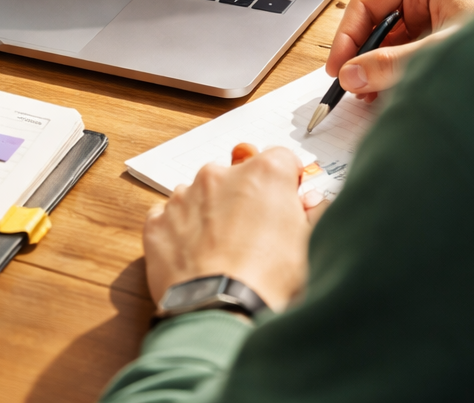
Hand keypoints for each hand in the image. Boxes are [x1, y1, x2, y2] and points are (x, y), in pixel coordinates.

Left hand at [144, 147, 310, 311]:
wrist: (220, 313)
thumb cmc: (269, 281)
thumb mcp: (310, 245)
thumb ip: (315, 213)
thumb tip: (312, 202)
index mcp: (263, 173)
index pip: (280, 159)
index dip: (286, 181)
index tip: (286, 200)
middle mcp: (220, 174)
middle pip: (237, 174)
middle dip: (245, 196)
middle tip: (254, 234)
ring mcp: (184, 195)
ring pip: (201, 195)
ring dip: (211, 213)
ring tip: (223, 252)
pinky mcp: (158, 221)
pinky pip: (171, 218)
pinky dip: (182, 232)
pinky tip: (197, 259)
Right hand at [327, 0, 473, 99]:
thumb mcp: (439, 52)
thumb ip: (391, 65)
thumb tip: (351, 75)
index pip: (365, 5)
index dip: (346, 38)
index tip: (337, 69)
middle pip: (376, 25)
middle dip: (363, 57)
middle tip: (353, 87)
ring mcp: (436, 16)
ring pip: (390, 42)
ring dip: (378, 68)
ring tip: (373, 95)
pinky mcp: (445, 37)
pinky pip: (408, 53)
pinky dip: (397, 73)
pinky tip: (393, 92)